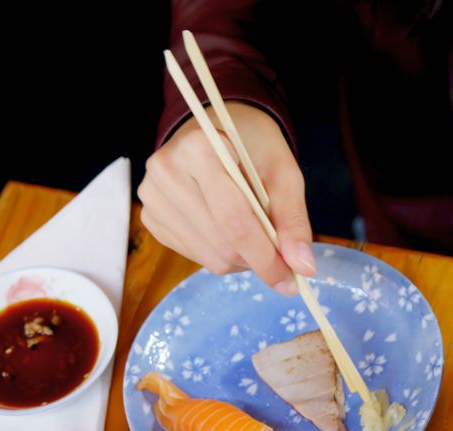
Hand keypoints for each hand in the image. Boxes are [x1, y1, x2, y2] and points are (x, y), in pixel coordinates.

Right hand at [139, 102, 312, 295]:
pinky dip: (220, 255)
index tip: (291, 280)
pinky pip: (193, 255)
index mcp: (198, 148)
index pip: (234, 220)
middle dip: (256, 260)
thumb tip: (302, 267)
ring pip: (208, 257)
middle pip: (221, 244)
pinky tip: (230, 233)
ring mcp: (152, 197)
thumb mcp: (284, 174)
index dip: (265, 257)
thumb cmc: (255, 148)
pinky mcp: (150, 217)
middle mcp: (166, 171)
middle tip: (282, 261)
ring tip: (256, 239)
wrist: (219, 129)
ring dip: (241, 261)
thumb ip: (293, 219)